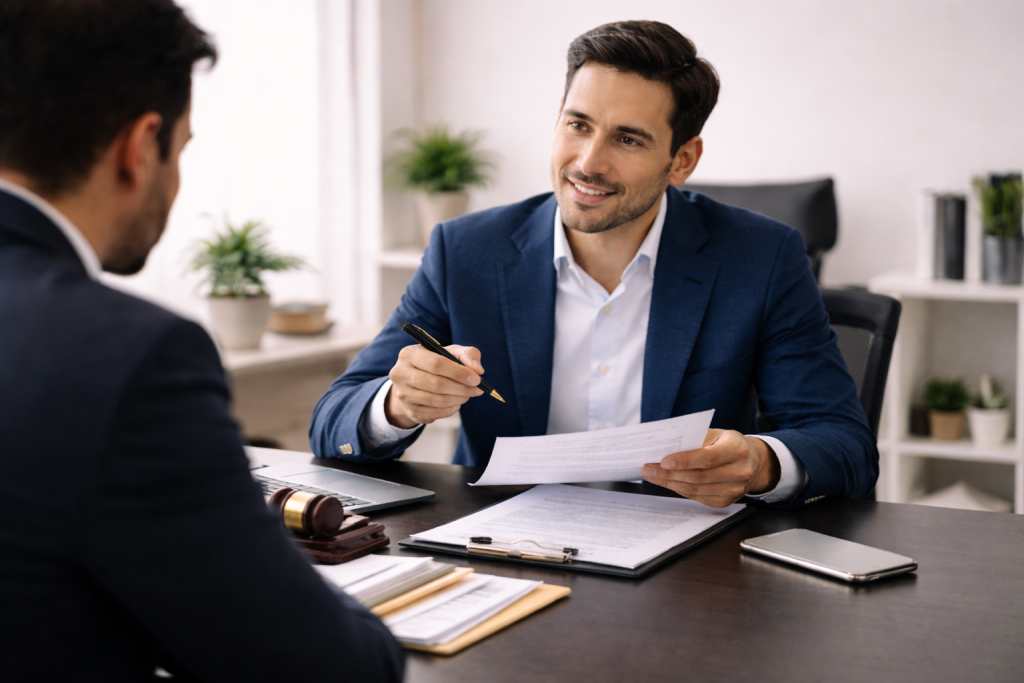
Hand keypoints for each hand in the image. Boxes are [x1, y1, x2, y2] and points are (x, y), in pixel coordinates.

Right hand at [385, 344, 484, 428]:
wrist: (414, 382)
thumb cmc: (436, 363)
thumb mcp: (451, 352)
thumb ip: (468, 355)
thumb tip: (478, 369)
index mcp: (409, 354)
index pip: (436, 364)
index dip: (459, 372)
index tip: (476, 378)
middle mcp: (400, 374)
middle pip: (437, 384)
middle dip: (461, 388)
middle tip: (477, 389)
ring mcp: (403, 394)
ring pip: (437, 401)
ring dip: (458, 399)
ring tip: (468, 394)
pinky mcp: (409, 411)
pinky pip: (436, 413)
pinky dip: (451, 409)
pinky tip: (456, 402)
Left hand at [640, 429, 780, 507]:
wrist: (753, 462)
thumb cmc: (729, 444)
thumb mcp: (717, 434)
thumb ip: (695, 438)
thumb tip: (666, 445)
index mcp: (737, 449)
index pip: (707, 458)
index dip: (684, 461)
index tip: (663, 460)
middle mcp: (739, 472)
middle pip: (698, 477)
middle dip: (669, 474)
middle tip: (648, 469)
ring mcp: (734, 490)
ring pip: (695, 490)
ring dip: (670, 483)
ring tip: (652, 475)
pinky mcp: (726, 501)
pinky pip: (698, 497)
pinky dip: (679, 490)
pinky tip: (667, 482)